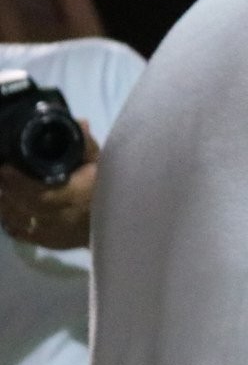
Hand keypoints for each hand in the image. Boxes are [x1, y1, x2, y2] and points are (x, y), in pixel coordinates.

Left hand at [0, 120, 99, 250]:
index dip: (17, 180)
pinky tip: (7, 207)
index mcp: (76, 197)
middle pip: (21, 206)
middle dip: (5, 189)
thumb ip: (87, 145)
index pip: (39, 192)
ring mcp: (51, 234)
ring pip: (16, 219)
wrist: (118, 224)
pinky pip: (19, 231)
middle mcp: (61, 218)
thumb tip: (80, 122)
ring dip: (4, 203)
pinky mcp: (46, 242)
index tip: (5, 166)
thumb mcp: (101, 164)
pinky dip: (9, 219)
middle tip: (0, 174)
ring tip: (1, 189)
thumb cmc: (108, 190)